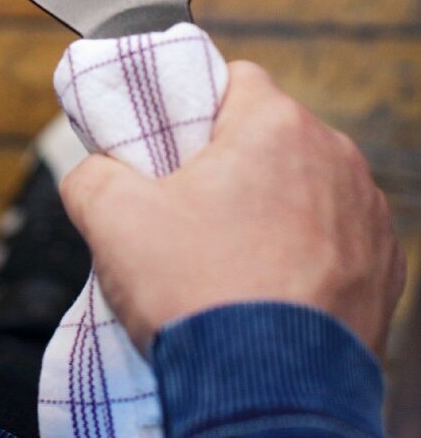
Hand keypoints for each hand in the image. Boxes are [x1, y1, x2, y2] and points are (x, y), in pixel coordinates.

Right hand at [60, 60, 404, 356]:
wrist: (270, 399)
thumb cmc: (199, 297)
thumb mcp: (113, 221)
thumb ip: (91, 174)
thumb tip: (93, 172)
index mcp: (276, 126)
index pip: (235, 80)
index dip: (198, 107)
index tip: (176, 147)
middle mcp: (335, 156)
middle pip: (273, 135)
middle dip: (236, 162)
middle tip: (194, 208)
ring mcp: (368, 214)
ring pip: (308, 185)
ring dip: (277, 205)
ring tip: (235, 256)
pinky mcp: (386, 267)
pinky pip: (339, 237)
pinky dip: (311, 251)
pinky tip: (274, 286)